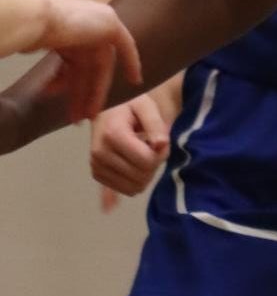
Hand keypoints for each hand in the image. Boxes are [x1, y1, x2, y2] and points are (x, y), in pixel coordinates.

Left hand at [37, 0, 141, 123]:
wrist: (36, 19)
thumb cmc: (76, 22)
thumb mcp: (110, 25)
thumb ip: (123, 40)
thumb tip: (127, 51)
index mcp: (106, 23)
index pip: (122, 48)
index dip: (131, 64)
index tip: (135, 83)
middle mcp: (90, 31)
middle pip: (97, 69)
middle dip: (93, 94)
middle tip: (89, 117)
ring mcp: (71, 39)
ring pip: (79, 73)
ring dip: (76, 94)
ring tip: (71, 116)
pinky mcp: (53, 46)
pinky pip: (62, 70)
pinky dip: (60, 82)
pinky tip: (50, 92)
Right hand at [90, 89, 173, 209]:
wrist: (105, 110)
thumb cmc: (128, 105)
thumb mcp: (145, 106)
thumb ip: (155, 125)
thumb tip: (161, 145)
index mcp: (112, 134)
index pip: (146, 161)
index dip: (161, 154)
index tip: (161, 142)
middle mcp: (100, 153)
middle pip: (141, 176)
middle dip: (154, 164)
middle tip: (154, 147)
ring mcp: (96, 166)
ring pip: (134, 187)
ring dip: (145, 174)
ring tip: (143, 154)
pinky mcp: (97, 174)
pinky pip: (124, 190)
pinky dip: (135, 180)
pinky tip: (134, 163)